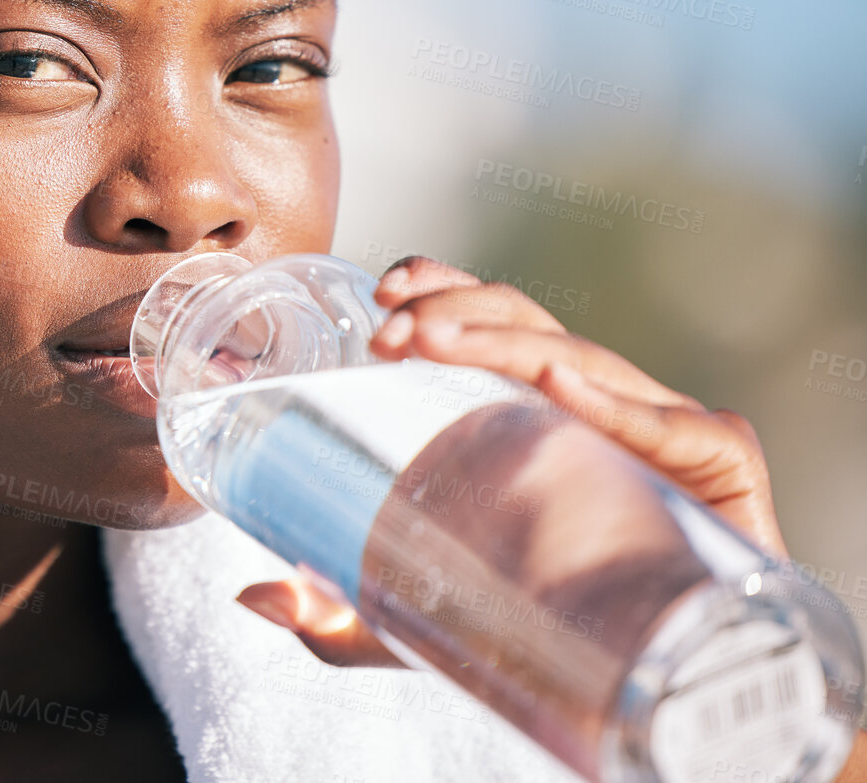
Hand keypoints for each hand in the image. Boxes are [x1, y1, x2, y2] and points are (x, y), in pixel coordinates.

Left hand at [235, 254, 789, 669]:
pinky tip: (556, 387)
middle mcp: (599, 404)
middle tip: (391, 330)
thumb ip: (341, 612)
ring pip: (584, 359)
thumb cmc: (550, 631)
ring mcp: (662, 429)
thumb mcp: (425, 620)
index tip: (381, 292)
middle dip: (456, 312)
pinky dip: (618, 404)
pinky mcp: (721, 468)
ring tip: (438, 339)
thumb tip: (253, 595)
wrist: (673, 685)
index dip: (440, 289)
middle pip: (528, 326)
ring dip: (504, 340)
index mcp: (537, 412)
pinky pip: (677, 426)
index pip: (489, 322)